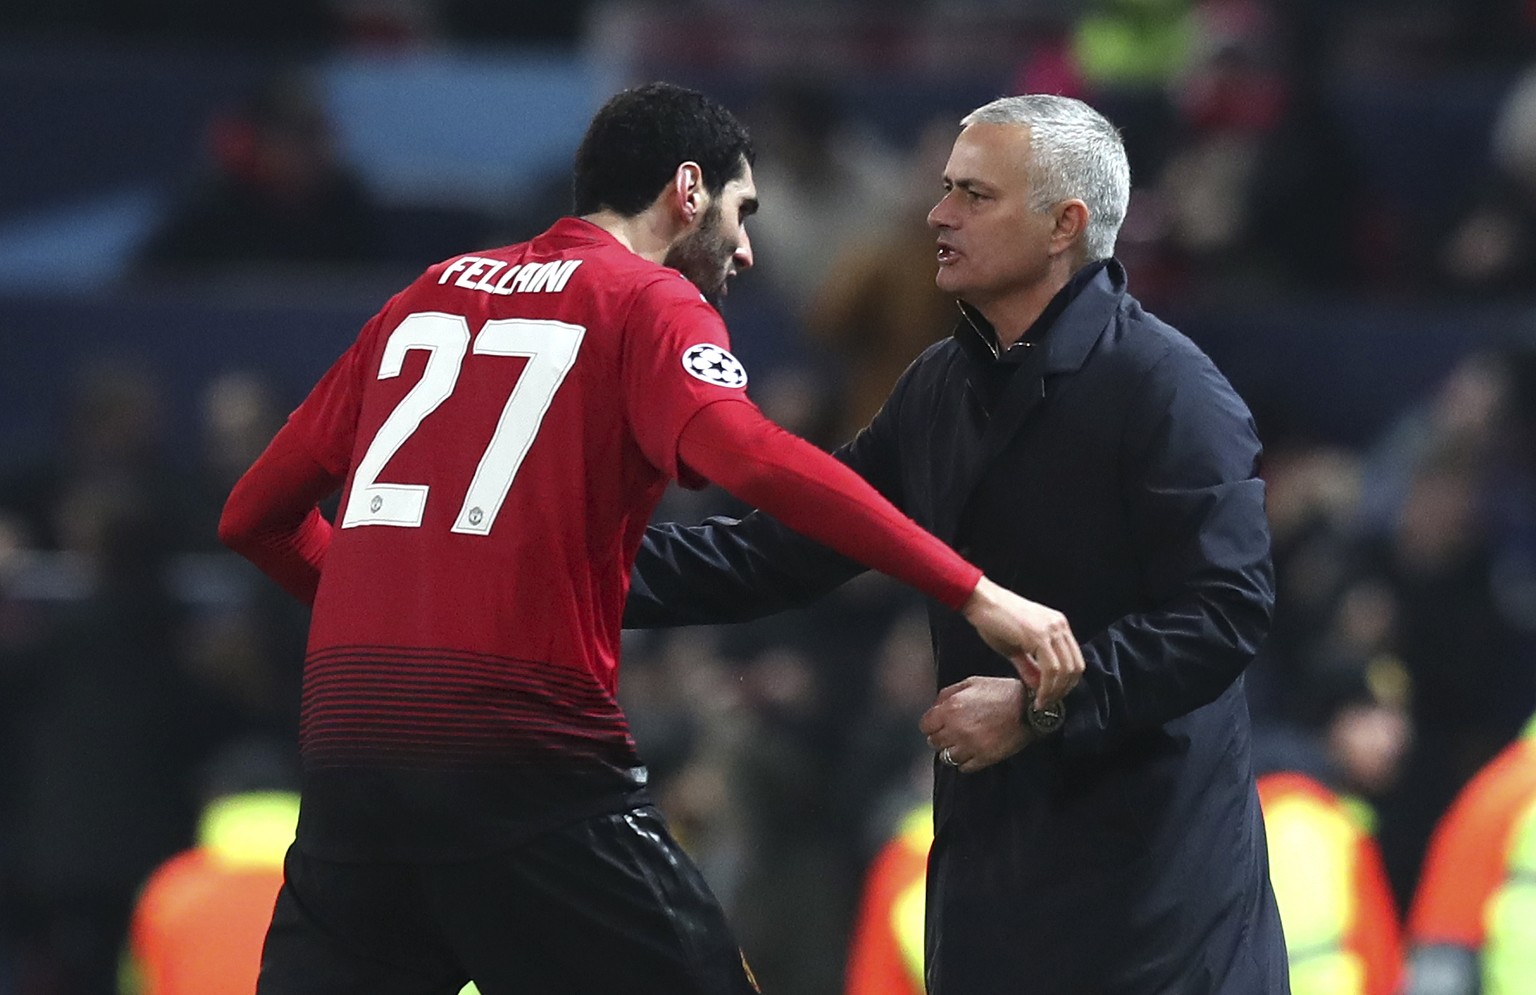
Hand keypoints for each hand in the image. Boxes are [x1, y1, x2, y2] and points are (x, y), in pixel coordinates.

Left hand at [920, 676, 1032, 772]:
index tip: (939, 724)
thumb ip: (948, 694)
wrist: (1027, 707)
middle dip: (941, 737)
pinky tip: (973, 751)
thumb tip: (934, 707)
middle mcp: (957, 729)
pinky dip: (966, 761)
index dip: (932, 725)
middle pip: (934, 743)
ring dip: (952, 751)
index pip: (925, 726)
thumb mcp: (971, 683)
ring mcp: (970, 746)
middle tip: (952, 733)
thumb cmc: (1000, 692)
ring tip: (963, 743)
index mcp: (951, 709)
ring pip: (947, 758)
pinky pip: (964, 768)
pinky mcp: (984, 758)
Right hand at [960, 576, 1084, 709]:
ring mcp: (1052, 629)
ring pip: (1065, 670)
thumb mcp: (1015, 648)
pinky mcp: (1040, 636)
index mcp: (1058, 625)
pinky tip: (1037, 695)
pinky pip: (1051, 668)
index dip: (1067, 683)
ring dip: (1055, 691)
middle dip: (1063, 690)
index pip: (1074, 660)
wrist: (981, 601)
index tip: (1053, 696)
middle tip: (1048, 702)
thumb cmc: (993, 620)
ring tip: (1042, 702)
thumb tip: (1039, 687)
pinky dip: (1047, 687)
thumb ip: (1029, 667)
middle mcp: (1059, 625)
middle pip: (1075, 667)